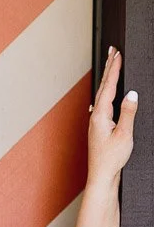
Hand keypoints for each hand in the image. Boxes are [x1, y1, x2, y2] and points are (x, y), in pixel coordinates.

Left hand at [87, 46, 136, 187]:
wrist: (102, 176)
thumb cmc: (112, 159)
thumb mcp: (125, 135)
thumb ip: (128, 113)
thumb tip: (131, 94)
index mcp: (101, 115)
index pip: (109, 86)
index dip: (114, 69)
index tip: (117, 54)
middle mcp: (95, 116)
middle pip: (103, 86)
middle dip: (109, 67)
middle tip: (112, 51)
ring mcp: (95, 121)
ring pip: (101, 93)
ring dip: (107, 78)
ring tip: (111, 64)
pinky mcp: (98, 127)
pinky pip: (102, 103)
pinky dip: (106, 91)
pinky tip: (105, 93)